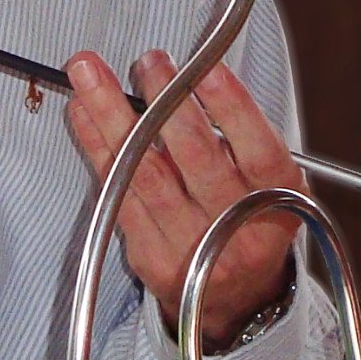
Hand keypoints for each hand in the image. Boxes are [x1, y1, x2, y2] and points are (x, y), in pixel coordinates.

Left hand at [64, 48, 303, 351]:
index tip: (204, 68)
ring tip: (88, 75)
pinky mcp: (152, 258)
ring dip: (112, 117)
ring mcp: (193, 247)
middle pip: (197, 159)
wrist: (236, 298)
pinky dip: (97, 148)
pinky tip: (82, 114)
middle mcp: (237, 227)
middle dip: (167, 102)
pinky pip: (118, 195)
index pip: (257, 151)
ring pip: (146, 174)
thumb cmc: (248, 215)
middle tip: (147, 61)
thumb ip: (239, 135)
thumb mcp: (268, 179)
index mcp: (278, 200)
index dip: (232, 109)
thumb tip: (182, 74)